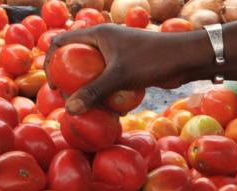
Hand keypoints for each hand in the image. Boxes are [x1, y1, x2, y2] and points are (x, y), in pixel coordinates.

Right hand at [45, 25, 196, 113]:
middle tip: (69, 100)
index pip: (61, 42)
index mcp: (98, 34)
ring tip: (88, 108)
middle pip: (73, 59)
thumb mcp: (120, 76)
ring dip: (86, 90)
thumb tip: (69, 110)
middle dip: (68, 81)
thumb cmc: (153, 59)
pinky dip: (103, 93)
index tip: (53, 84)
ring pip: (90, 72)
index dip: (50, 61)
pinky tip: (110, 110)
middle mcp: (104, 41)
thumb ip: (94, 92)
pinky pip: (106, 79)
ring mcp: (115, 53)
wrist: (187, 58)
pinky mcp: (125, 65)